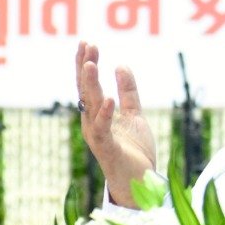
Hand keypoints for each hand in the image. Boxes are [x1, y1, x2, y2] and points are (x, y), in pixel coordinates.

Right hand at [76, 41, 157, 206]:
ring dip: (90, 85)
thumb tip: (121, 66)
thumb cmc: (134, 152)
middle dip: (84, 67)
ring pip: (91, 106)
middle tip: (85, 44)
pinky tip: (110, 99)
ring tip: (91, 63)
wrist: (140, 182)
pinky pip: (104, 129)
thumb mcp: (134, 115)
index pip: (89, 84)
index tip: (88, 43)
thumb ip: (128, 92)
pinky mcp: (107, 148)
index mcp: (97, 114)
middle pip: (85, 90)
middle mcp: (92, 123)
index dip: (87, 63)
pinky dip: (106, 114)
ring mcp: (98, 135)